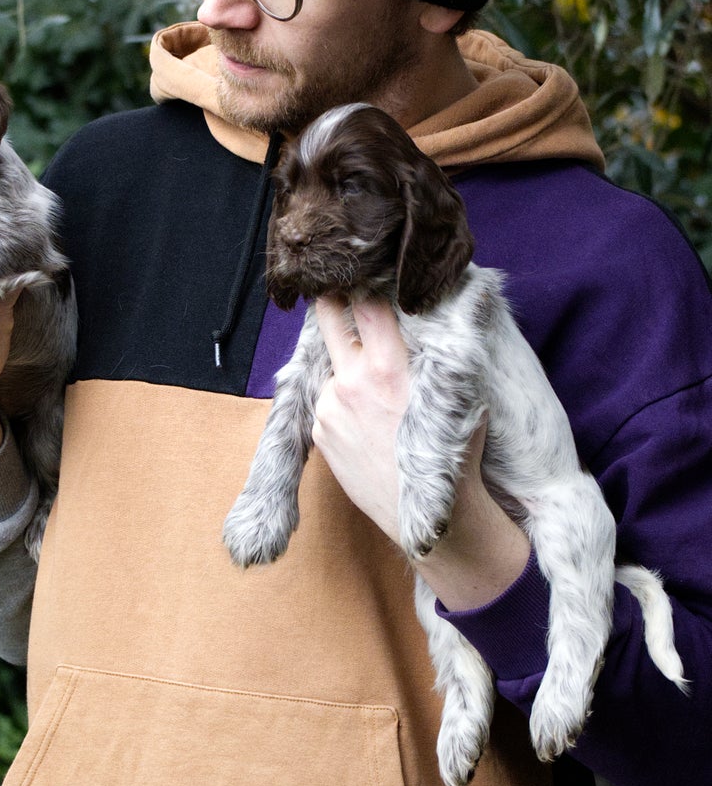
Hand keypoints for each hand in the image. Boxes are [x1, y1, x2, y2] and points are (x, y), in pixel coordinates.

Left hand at [312, 295, 529, 611]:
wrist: (434, 518)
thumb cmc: (458, 450)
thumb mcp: (459, 391)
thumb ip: (443, 346)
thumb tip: (465, 294)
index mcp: (388, 367)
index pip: (365, 300)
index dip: (365, 279)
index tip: (367, 268)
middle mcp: (351, 381)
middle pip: (328, 315)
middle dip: (334, 297)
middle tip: (343, 284)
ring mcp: (331, 406)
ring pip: (331, 360)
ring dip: (345, 356)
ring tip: (371, 371)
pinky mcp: (320, 430)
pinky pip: (328, 397)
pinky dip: (343, 395)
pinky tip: (368, 413)